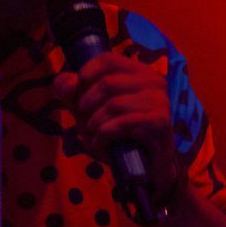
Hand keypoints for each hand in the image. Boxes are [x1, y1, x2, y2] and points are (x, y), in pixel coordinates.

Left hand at [52, 52, 182, 198]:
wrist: (147, 167)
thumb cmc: (118, 133)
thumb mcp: (90, 110)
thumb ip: (72, 93)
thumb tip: (66, 83)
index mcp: (138, 72)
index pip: (109, 59)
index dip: (87, 73)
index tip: (75, 93)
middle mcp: (153, 81)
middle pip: (108, 82)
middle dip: (87, 104)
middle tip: (84, 121)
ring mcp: (159, 101)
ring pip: (114, 104)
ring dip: (95, 123)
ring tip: (92, 135)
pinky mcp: (160, 122)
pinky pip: (123, 123)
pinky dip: (104, 135)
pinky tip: (99, 144)